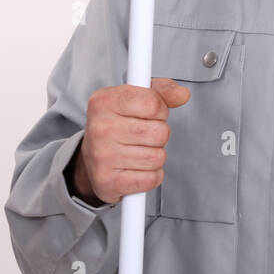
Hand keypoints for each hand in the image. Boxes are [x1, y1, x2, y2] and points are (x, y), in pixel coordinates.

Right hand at [71, 78, 190, 204]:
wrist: (91, 158)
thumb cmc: (117, 124)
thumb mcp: (136, 98)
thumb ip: (162, 91)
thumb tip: (182, 94)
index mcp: (105, 101)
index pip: (153, 104)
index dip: (160, 110)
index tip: (150, 113)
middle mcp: (100, 128)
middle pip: (159, 132)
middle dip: (159, 134)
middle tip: (142, 135)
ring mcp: (102, 156)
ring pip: (157, 157)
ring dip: (154, 156)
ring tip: (136, 151)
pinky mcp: (108, 182)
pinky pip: (151, 178)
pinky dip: (150, 175)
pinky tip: (135, 168)